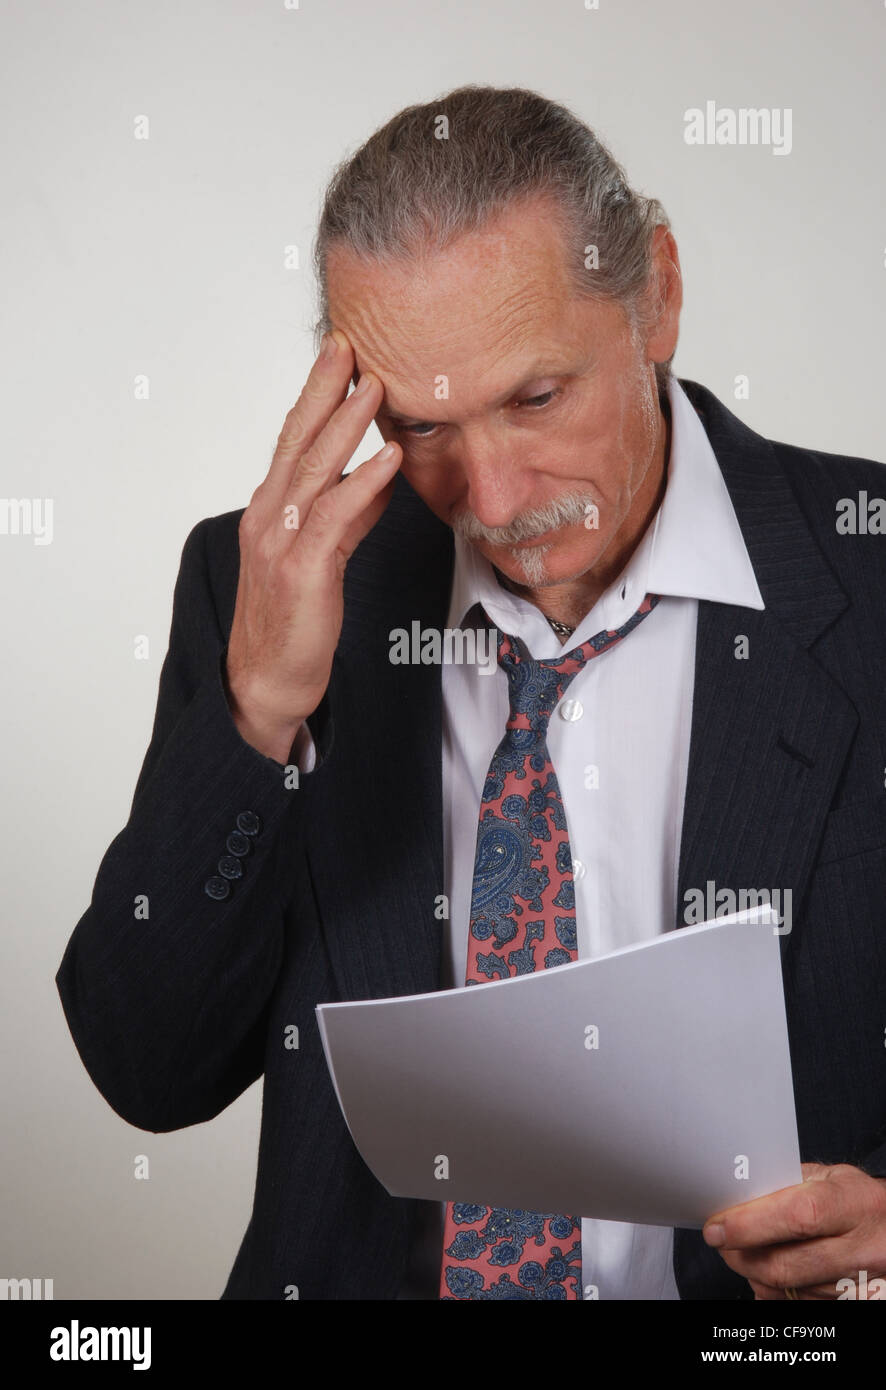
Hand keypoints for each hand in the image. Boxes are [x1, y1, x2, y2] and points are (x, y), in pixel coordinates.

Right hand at [224, 330, 400, 761]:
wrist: (267, 679)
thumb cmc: (295, 619)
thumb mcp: (325, 556)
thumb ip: (349, 515)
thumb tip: (381, 477)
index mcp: (270, 508)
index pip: (293, 438)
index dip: (316, 394)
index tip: (341, 353)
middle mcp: (269, 516)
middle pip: (297, 439)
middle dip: (324, 389)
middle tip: (350, 343)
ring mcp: (280, 542)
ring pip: (314, 470)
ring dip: (346, 425)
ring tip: (374, 387)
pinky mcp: (302, 572)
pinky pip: (334, 518)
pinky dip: (362, 485)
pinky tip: (388, 460)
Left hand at [702, 1162, 885, 1298]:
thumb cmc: (860, 1200)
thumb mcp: (833, 1177)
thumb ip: (788, 1182)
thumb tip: (740, 1196)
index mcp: (855, 1204)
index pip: (796, 1217)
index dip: (750, 1224)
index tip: (717, 1227)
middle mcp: (863, 1248)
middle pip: (787, 1265)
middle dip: (741, 1255)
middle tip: (721, 1242)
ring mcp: (862, 1284)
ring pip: (791, 1291)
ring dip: (755, 1274)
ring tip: (744, 1253)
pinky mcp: (856, 1304)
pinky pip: (803, 1304)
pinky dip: (777, 1291)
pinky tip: (769, 1274)